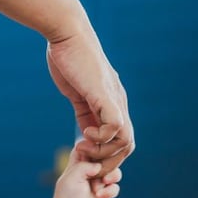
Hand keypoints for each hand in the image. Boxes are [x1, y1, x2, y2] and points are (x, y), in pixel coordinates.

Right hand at [46, 33, 134, 175]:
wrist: (69, 36)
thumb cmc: (69, 59)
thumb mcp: (78, 93)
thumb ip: (85, 112)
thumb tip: (87, 132)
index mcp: (113, 104)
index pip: (122, 140)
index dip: (106, 155)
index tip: (85, 156)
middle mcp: (119, 103)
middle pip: (127, 145)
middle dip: (107, 161)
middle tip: (87, 161)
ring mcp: (114, 100)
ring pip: (125, 139)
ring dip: (103, 152)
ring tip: (84, 146)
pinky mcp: (104, 96)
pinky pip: (115, 126)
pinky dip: (101, 136)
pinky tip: (85, 132)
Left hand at [53, 142, 121, 197]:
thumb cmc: (67, 195)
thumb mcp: (72, 177)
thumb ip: (85, 166)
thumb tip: (100, 165)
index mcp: (79, 159)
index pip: (92, 144)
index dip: (98, 147)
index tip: (96, 155)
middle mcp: (90, 167)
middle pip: (108, 157)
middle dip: (107, 164)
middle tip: (100, 172)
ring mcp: (99, 178)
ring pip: (115, 170)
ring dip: (110, 177)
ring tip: (103, 182)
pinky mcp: (106, 190)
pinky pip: (115, 186)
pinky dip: (109, 191)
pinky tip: (100, 196)